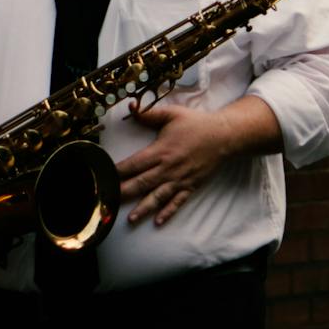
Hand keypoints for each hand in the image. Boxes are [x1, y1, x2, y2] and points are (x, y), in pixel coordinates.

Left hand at [115, 100, 235, 225]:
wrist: (224, 136)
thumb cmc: (196, 124)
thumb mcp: (172, 114)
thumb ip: (149, 113)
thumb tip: (131, 107)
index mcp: (160, 151)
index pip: (133, 164)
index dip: (117, 172)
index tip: (104, 178)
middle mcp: (168, 168)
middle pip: (141, 184)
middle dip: (123, 194)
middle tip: (108, 202)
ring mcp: (179, 179)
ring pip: (157, 197)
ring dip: (143, 209)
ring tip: (130, 220)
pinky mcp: (191, 186)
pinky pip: (178, 202)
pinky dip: (168, 212)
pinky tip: (158, 222)